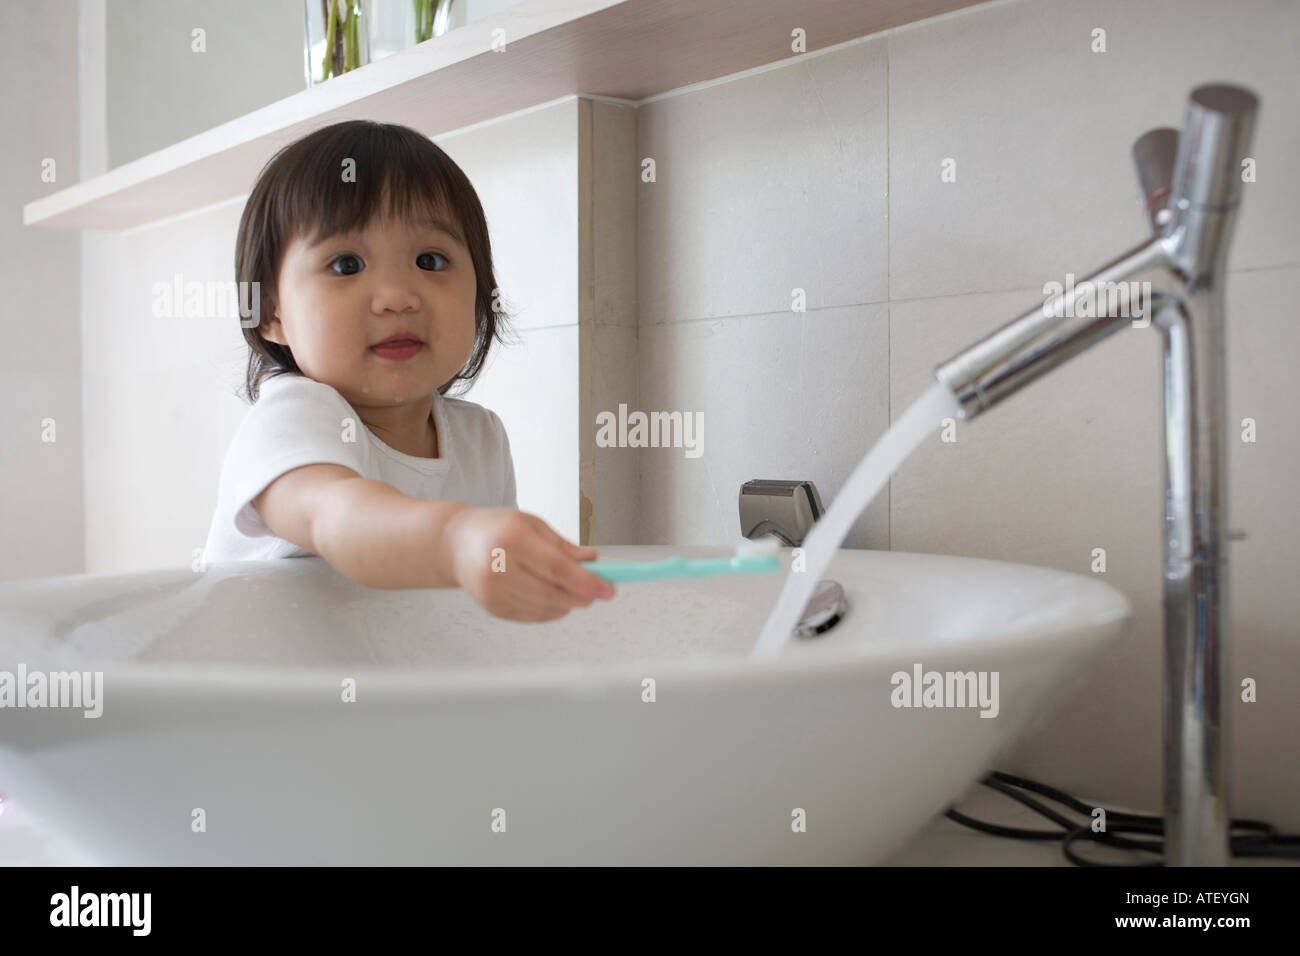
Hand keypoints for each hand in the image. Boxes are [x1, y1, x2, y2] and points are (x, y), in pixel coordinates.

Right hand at [443, 507, 615, 621]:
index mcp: (512, 540)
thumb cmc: (496, 528)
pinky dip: (551, 611)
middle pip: (552, 592)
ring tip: (578, 592)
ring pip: (544, 608)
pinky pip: (531, 616)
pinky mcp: (492, 608)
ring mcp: (493, 592)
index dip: (588, 581)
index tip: (609, 588)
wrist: (455, 544)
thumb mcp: (533, 524)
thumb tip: (593, 561)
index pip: (557, 568)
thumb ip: (563, 546)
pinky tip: (558, 600)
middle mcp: (498, 568)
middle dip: (583, 596)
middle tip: (601, 592)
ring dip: (568, 603)